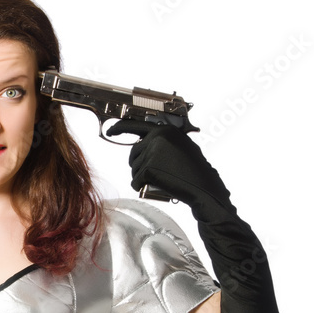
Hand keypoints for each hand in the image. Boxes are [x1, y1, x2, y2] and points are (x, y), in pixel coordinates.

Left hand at [106, 120, 232, 218]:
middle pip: (133, 152)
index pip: (135, 125)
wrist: (203, 187)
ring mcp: (152, 152)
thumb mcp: (182, 146)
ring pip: (134, 168)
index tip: (110, 130)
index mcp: (165, 130)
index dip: (120, 128)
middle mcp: (157, 137)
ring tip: (161, 180)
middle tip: (155, 173)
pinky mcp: (148, 168)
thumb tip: (147, 143)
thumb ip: (165, 141)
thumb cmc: (195, 171)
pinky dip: (141, 186)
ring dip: (142, 177)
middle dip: (139, 165)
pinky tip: (155, 187)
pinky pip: (135, 180)